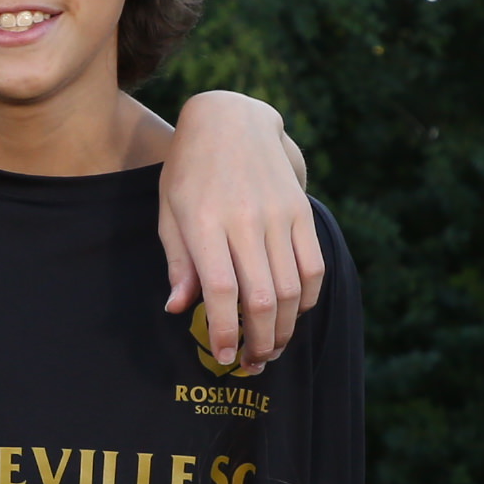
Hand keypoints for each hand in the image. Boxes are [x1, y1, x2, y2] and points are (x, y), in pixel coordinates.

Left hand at [159, 91, 322, 373]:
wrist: (231, 119)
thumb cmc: (190, 170)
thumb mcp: (170, 210)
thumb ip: (178, 262)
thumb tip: (178, 309)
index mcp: (204, 222)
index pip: (219, 290)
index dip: (225, 331)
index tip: (225, 356)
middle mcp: (245, 220)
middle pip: (261, 298)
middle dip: (258, 341)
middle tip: (251, 364)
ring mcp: (278, 215)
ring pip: (291, 289)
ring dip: (283, 328)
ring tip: (271, 348)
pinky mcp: (301, 211)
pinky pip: (313, 266)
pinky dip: (306, 299)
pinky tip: (292, 314)